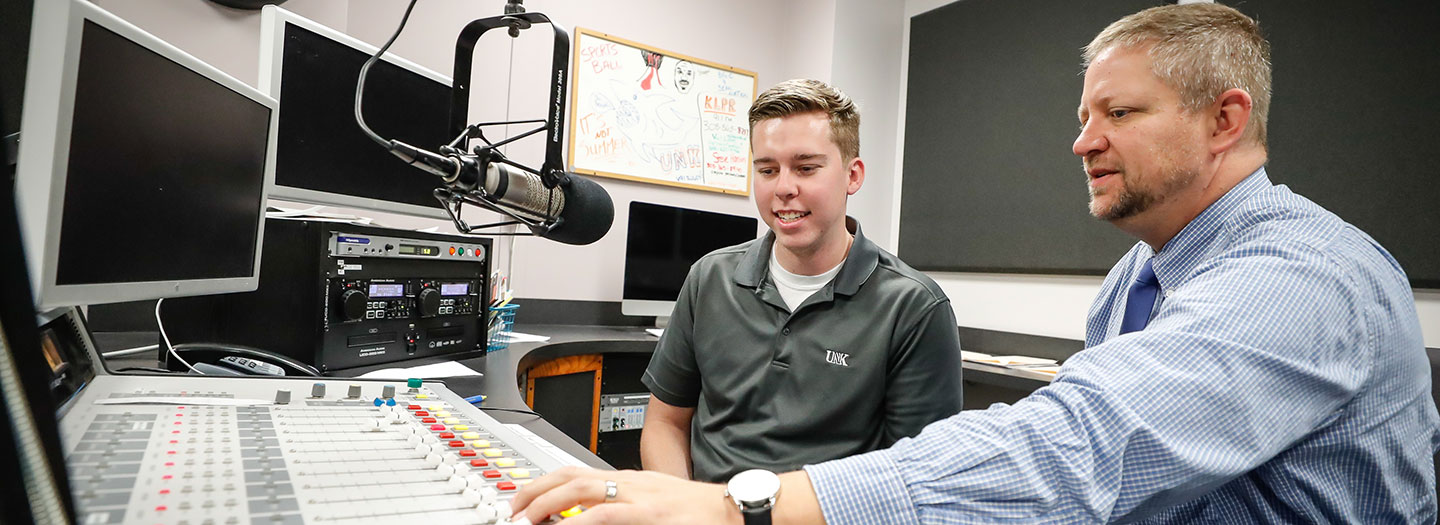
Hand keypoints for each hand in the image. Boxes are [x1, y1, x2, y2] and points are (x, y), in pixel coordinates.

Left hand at [510, 466, 735, 524]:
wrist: (734, 509)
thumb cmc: (700, 513)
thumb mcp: (655, 507)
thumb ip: (624, 510)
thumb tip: (592, 521)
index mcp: (629, 481)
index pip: (577, 472)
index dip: (545, 482)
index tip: (523, 497)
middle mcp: (629, 482)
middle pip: (570, 475)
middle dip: (535, 489)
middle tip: (513, 508)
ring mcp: (639, 495)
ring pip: (581, 489)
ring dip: (547, 502)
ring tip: (527, 518)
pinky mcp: (650, 512)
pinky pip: (607, 514)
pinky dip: (581, 521)